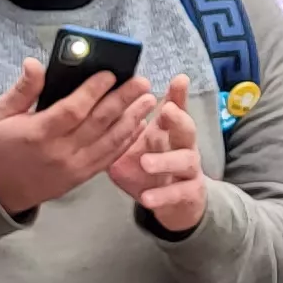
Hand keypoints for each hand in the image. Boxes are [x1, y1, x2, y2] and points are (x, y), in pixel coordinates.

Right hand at [0, 61, 156, 217]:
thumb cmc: (0, 147)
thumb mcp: (0, 113)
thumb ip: (23, 89)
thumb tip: (34, 63)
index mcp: (38, 134)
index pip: (73, 110)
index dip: (93, 91)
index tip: (110, 74)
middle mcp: (60, 152)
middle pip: (99, 123)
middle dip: (123, 100)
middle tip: (142, 81)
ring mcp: (74, 167)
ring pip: (110, 140)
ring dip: (132, 119)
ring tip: (149, 100)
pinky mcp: (82, 176)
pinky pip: (109, 158)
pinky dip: (126, 141)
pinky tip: (138, 125)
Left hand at [108, 80, 208, 231]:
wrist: (174, 202)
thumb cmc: (150, 167)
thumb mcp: (133, 146)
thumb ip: (121, 129)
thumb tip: (94, 107)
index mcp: (170, 132)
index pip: (176, 109)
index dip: (178, 94)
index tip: (178, 79)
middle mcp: (184, 146)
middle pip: (188, 129)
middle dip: (179, 119)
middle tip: (166, 111)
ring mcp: (189, 170)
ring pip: (186, 161)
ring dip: (165, 161)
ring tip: (145, 163)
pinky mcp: (189, 193)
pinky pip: (179, 193)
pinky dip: (163, 195)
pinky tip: (147, 198)